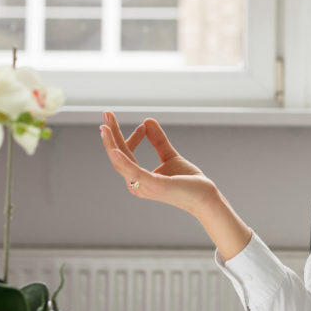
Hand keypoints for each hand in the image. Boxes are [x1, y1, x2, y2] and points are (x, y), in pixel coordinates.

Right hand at [98, 111, 219, 215]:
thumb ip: (158, 141)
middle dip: (110, 135)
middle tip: (106, 113)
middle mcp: (136, 184)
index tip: (143, 125)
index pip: (126, 154)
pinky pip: (134, 173)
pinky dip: (123, 162)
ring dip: (111, 144)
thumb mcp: (170, 156)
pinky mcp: (154, 186)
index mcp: (139, 178)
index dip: (131, 137)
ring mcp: (143, 186)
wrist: (205, 198)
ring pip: (120, 163)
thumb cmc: (187, 181)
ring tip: (104, 127)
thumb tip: (146, 120)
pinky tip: (114, 150)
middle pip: (118, 156)